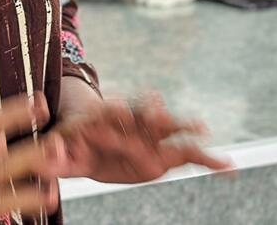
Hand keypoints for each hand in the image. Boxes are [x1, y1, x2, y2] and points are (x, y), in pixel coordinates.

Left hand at [49, 91, 229, 184]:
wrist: (88, 139)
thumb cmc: (69, 144)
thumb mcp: (58, 149)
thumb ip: (55, 156)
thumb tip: (47, 159)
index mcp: (101, 115)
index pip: (107, 109)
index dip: (112, 109)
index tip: (117, 108)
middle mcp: (129, 119)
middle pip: (141, 111)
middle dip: (151, 111)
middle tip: (160, 109)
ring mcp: (150, 133)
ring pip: (168, 126)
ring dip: (182, 125)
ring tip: (201, 128)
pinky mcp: (164, 152)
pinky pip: (189, 155)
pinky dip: (209, 161)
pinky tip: (229, 168)